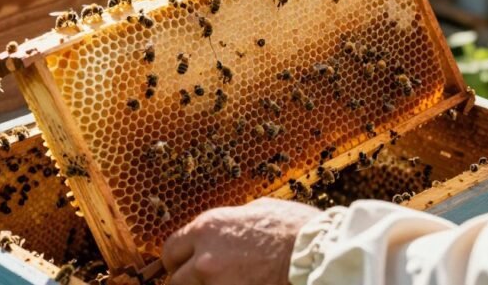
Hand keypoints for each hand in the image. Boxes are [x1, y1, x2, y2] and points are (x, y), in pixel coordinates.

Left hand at [162, 198, 320, 284]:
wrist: (316, 252)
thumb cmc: (294, 227)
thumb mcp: (257, 210)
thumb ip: (232, 221)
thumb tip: (225, 228)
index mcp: (208, 227)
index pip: (171, 249)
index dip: (177, 260)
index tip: (183, 265)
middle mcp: (205, 256)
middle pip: (175, 279)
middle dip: (186, 280)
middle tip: (201, 280)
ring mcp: (217, 283)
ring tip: (223, 283)